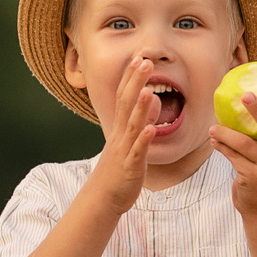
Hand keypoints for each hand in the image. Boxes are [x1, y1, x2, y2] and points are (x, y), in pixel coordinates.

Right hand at [95, 55, 161, 210]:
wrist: (103, 198)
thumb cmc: (118, 170)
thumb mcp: (128, 142)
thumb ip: (139, 120)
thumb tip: (153, 101)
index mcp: (120, 128)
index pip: (124, 97)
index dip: (130, 78)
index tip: (138, 58)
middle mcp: (120, 135)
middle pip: (126, 104)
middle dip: (135, 82)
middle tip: (144, 61)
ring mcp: (124, 150)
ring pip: (132, 125)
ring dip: (140, 107)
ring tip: (149, 89)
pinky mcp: (130, 167)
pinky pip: (137, 152)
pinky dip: (143, 140)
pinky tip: (151, 129)